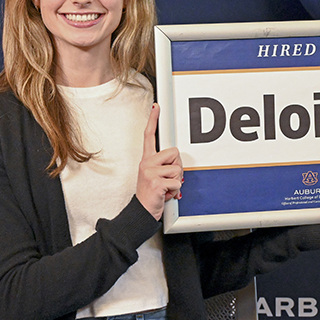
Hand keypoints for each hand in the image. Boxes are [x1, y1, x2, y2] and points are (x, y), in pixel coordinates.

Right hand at [136, 103, 182, 219]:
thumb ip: (164, 166)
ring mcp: (150, 172)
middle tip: (168, 179)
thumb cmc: (151, 195)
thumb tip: (177, 164)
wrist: (141, 212)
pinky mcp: (155, 182)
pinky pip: (176, 183)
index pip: (149, 136)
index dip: (152, 120)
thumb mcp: (155, 176)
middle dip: (177, 168)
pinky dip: (175, 192)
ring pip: (177, 169)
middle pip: (174, 153)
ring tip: (165, 188)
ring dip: (176, 182)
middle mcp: (146, 163)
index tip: (156, 107)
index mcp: (147, 160)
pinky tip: (165, 194)